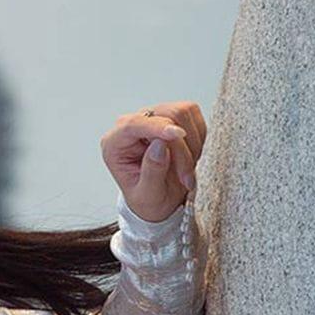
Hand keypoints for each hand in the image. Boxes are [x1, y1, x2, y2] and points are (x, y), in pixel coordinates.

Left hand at [101, 100, 205, 222]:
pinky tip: (191, 157)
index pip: (133, 124)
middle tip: (185, 177)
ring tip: (186, 170)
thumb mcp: (147, 195)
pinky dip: (198, 138)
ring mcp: (154, 119)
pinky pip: (193, 117)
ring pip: (182, 113)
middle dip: (181, 149)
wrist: (161, 201)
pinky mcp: (173, 117)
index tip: (178, 134)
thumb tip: (160, 145)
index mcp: (116, 144)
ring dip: (192, 144)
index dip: (156, 127)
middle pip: (164, 116)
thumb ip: (151, 171)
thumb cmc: (148, 199)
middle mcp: (133, 127)